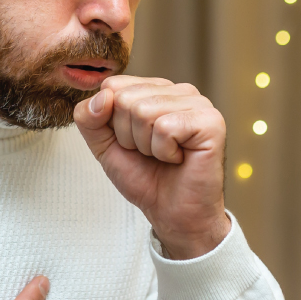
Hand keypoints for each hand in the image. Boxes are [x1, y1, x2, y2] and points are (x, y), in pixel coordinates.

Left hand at [74, 76, 230, 259]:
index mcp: (155, 89)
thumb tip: (102, 96)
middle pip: (124, 99)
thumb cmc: (144, 177)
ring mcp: (198, 103)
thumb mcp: (103, 145)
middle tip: (150, 152)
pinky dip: (164, 152)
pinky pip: (165, 128)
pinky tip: (179, 158)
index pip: (112, 86)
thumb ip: (89, 118)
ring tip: (165, 155)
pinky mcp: (211, 122)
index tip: (132, 142)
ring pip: (143, 112)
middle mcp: (178, 90)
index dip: (111, 122)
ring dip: (146, 146)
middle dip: (128, 135)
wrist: (172, 213)